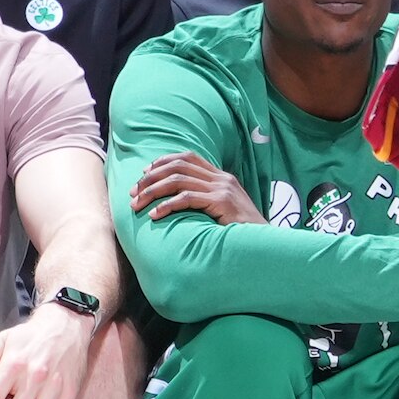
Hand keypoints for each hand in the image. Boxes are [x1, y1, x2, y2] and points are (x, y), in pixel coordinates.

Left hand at [131, 149, 258, 225]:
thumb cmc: (241, 231)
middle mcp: (222, 178)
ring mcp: (223, 189)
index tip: (144, 174)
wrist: (265, 241)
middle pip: (178, 166)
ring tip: (138, 205)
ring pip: (178, 180)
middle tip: (134, 193)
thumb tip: (180, 201)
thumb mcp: (224, 210)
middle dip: (151, 178)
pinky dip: (167, 205)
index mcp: (222, 176)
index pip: (187, 157)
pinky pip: (187, 198)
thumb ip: (207, 200)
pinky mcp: (222, 202)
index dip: (163, 162)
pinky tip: (156, 215)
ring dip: (153, 191)